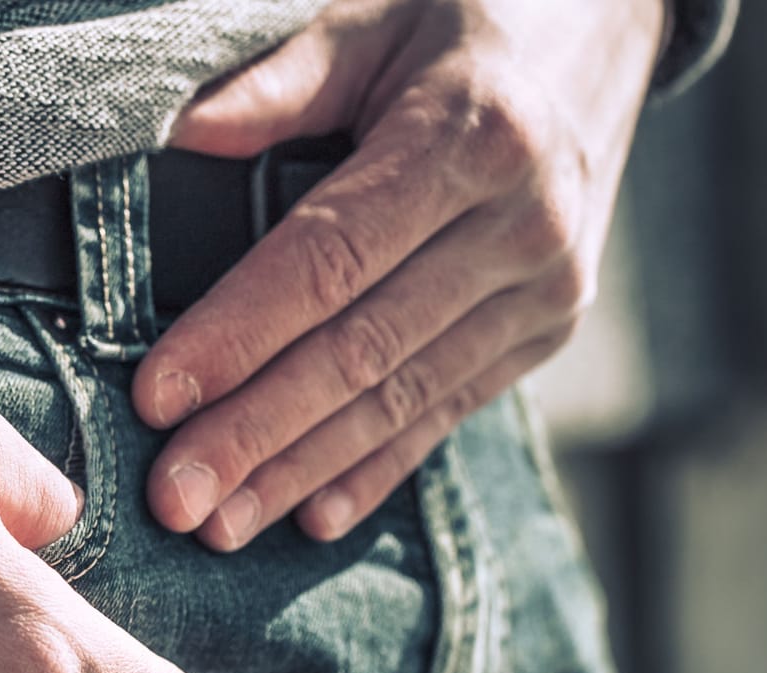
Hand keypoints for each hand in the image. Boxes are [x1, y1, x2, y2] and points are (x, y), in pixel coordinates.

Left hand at [134, 0, 664, 547]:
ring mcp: (545, 287)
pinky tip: (311, 517)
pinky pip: (448, 410)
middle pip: (360, 350)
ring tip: (217, 527)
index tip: (157, 397)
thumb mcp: (374, 18)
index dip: (238, 334)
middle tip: (173, 497)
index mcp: (468, 138)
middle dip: (256, 433)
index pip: (327, 259)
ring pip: (400, 398)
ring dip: (301, 470)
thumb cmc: (462, 15)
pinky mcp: (547, 328)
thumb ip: (281, 82)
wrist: (609, 23)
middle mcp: (519, 224)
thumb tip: (181, 136)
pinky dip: (376, 468)